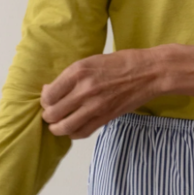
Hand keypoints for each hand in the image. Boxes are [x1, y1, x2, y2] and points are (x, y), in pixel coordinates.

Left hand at [40, 47, 166, 138]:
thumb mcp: (91, 61)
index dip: (44, 100)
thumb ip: (71, 76)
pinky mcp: (105, 118)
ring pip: (64, 127)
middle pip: (53, 113)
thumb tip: (50, 89)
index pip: (49, 95)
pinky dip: (73, 133)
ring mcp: (95, 106)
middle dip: (48, 116)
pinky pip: (81, 133)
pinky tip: (73, 128)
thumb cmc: (121, 63)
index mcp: (78, 72)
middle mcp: (84, 90)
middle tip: (51, 114)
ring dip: (57, 128)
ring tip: (57, 125)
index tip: (48, 99)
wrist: (149, 73)